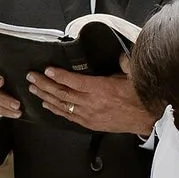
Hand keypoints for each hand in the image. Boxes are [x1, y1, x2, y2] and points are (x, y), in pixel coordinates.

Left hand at [26, 67, 150, 133]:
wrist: (147, 119)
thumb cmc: (140, 97)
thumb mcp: (135, 76)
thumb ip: (126, 63)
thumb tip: (121, 53)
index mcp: (102, 89)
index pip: (75, 82)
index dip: (59, 76)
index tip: (47, 69)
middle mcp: (92, 103)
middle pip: (63, 93)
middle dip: (45, 84)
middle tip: (32, 77)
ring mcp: (89, 115)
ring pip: (62, 105)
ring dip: (46, 96)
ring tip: (33, 89)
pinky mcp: (90, 124)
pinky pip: (68, 116)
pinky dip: (55, 109)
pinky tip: (46, 104)